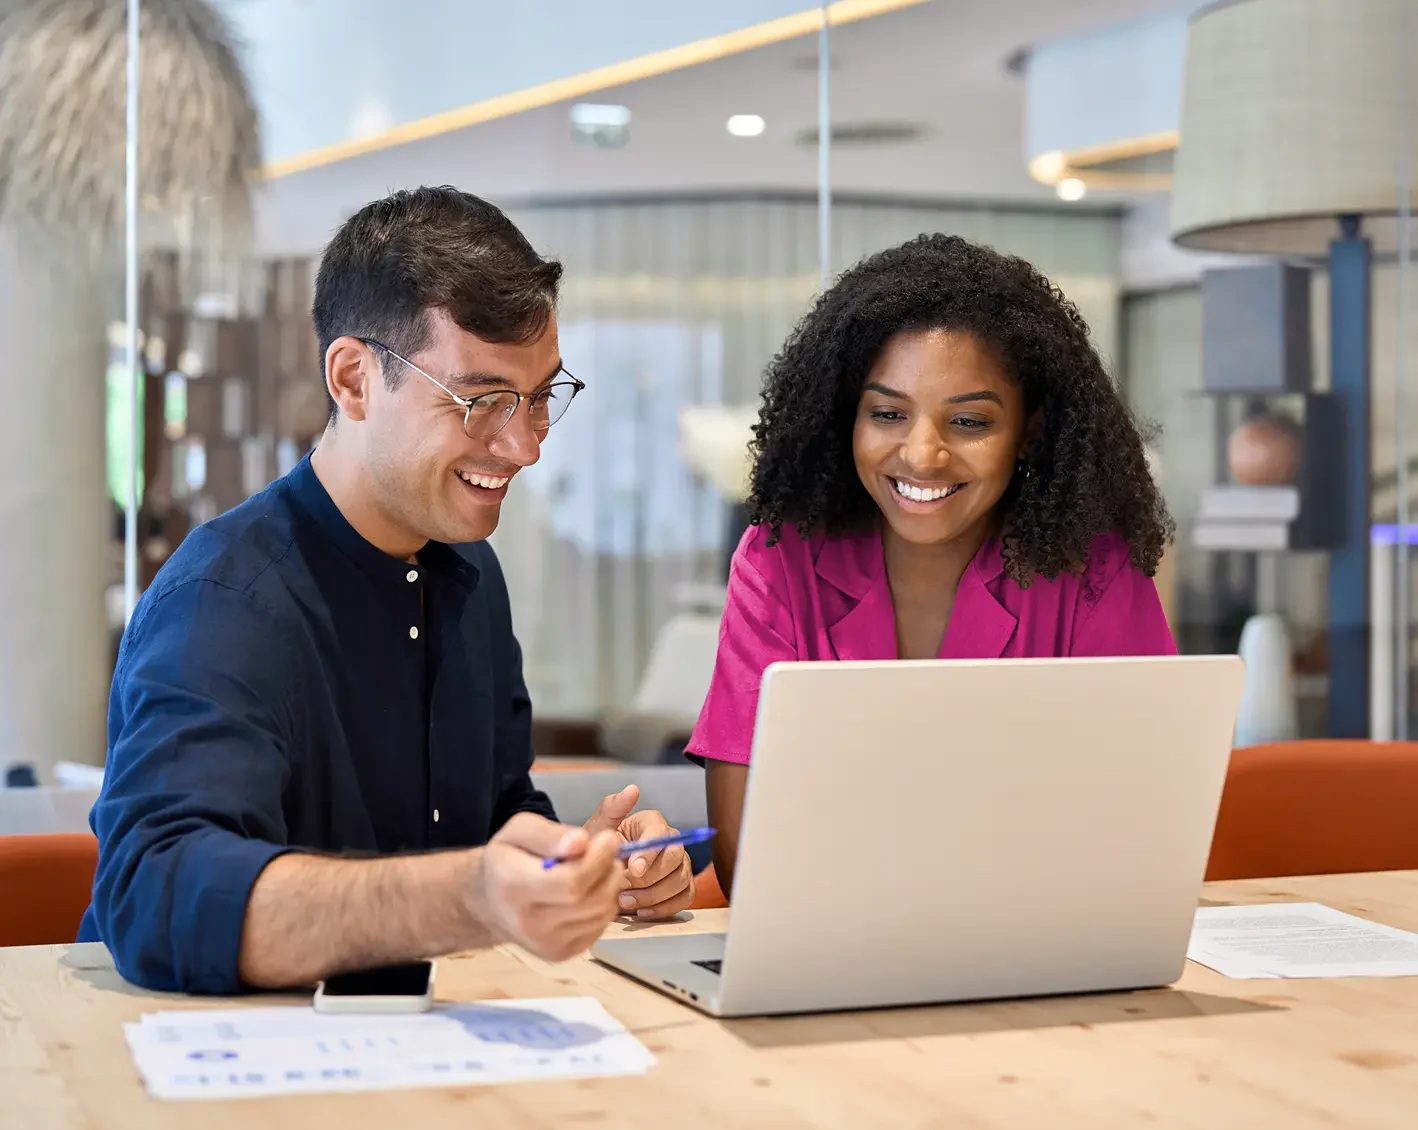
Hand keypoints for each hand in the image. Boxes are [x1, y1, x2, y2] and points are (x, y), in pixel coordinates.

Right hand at [475, 812, 622, 960]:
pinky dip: (603, 904)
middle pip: (592, 901)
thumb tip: (581, 842)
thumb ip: (549, 834)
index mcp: (512, 885)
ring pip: (601, 914)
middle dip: (609, 870)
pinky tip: (589, 890)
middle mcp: (527, 922)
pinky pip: (599, 926)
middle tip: (609, 850)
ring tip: (598, 868)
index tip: (608, 838)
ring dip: (610, 886)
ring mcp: (544, 944)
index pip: (571, 882)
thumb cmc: (507, 859)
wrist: (490, 901)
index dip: (598, 859)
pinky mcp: (560, 954)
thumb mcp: (519, 830)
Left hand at [584, 785, 695, 920]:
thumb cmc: (598, 849)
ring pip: (681, 880)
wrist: (596, 873)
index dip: (648, 853)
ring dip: (653, 896)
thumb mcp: (597, 829)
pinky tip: (641, 912)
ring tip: (626, 902)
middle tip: (624, 890)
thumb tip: (632, 789)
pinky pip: (684, 898)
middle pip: (675, 858)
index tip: (632, 869)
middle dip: (650, 878)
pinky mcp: (682, 886)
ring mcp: (679, 865)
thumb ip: (612, 809)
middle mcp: (671, 841)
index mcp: (651, 822)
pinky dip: (663, 908)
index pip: (660, 834)